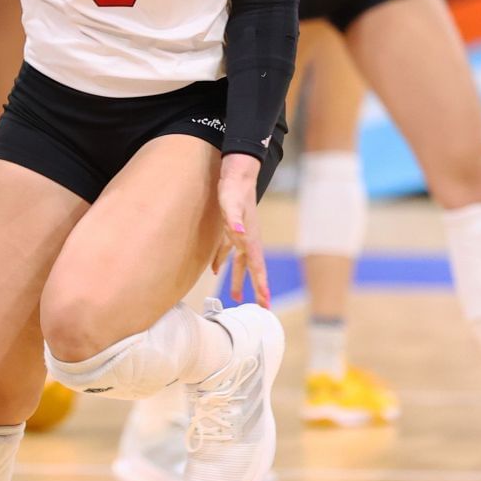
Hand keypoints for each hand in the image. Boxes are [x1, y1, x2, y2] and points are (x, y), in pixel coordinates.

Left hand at [212, 153, 268, 307]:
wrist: (236, 173)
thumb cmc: (233, 188)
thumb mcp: (230, 204)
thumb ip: (233, 219)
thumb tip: (238, 233)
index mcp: (250, 238)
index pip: (258, 266)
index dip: (262, 285)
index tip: (266, 303)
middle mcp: (248, 239)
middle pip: (253, 269)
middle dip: (257, 288)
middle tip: (262, 307)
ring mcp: (240, 234)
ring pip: (240, 262)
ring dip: (238, 279)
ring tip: (234, 297)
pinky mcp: (230, 229)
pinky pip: (227, 251)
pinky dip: (222, 261)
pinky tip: (214, 269)